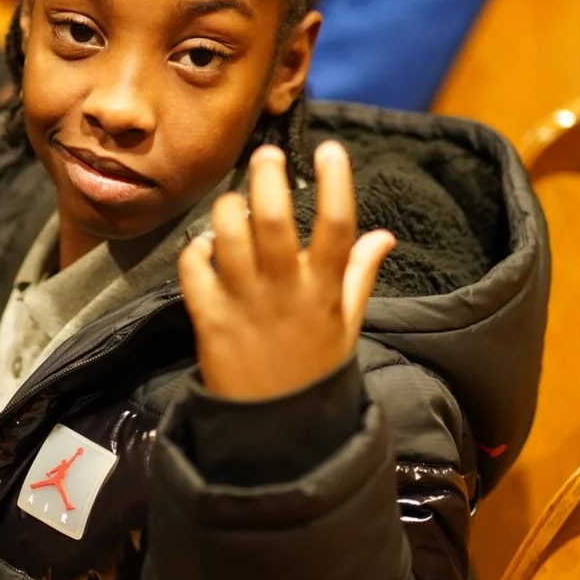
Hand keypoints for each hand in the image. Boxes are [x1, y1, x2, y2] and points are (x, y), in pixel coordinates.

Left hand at [179, 142, 394, 401]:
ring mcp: (244, 304)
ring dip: (227, 209)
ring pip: (228, 236)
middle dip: (267, 177)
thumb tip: (385, 235)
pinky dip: (196, 249)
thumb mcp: (347, 323)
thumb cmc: (315, 368)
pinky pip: (194, 268)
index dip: (336, 183)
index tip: (330, 149)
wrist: (278, 430)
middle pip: (273, 221)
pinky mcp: (209, 318)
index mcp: (324, 290)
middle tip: (265, 154)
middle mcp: (284, 291)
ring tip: (233, 204)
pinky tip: (205, 247)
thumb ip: (361, 273)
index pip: (337, 226)